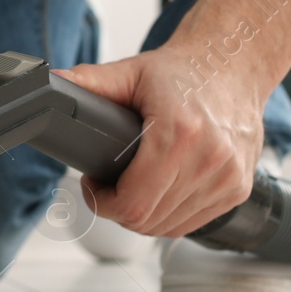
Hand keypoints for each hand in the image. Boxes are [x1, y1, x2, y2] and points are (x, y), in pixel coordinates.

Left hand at [57, 45, 265, 237]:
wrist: (235, 64)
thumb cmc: (186, 70)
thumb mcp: (132, 71)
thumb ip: (89, 82)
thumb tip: (51, 82)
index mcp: (180, 132)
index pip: (133, 202)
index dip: (102, 203)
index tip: (94, 185)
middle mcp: (210, 159)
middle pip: (147, 219)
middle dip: (117, 208)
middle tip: (109, 185)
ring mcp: (228, 177)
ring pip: (169, 227)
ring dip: (143, 215)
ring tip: (133, 187)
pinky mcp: (240, 189)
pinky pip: (193, 223)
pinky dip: (169, 216)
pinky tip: (159, 193)